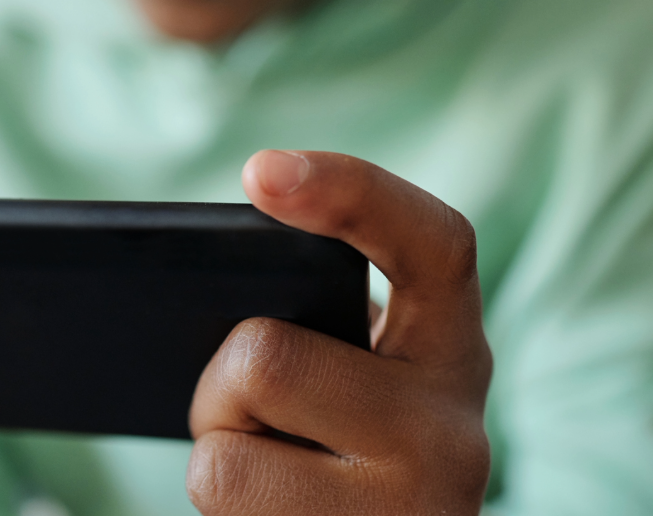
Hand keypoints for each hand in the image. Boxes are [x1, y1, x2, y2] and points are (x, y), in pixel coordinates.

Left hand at [187, 151, 491, 514]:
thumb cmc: (338, 454)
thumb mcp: (345, 378)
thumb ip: (309, 330)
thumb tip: (198, 299)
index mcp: (449, 347)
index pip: (432, 244)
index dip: (350, 193)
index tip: (260, 171)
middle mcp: (454, 427)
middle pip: (264, 357)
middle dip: (219, 385)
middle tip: (250, 415)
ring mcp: (419, 503)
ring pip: (226, 446)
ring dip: (216, 454)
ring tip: (267, 474)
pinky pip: (222, 493)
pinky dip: (220, 504)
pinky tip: (269, 511)